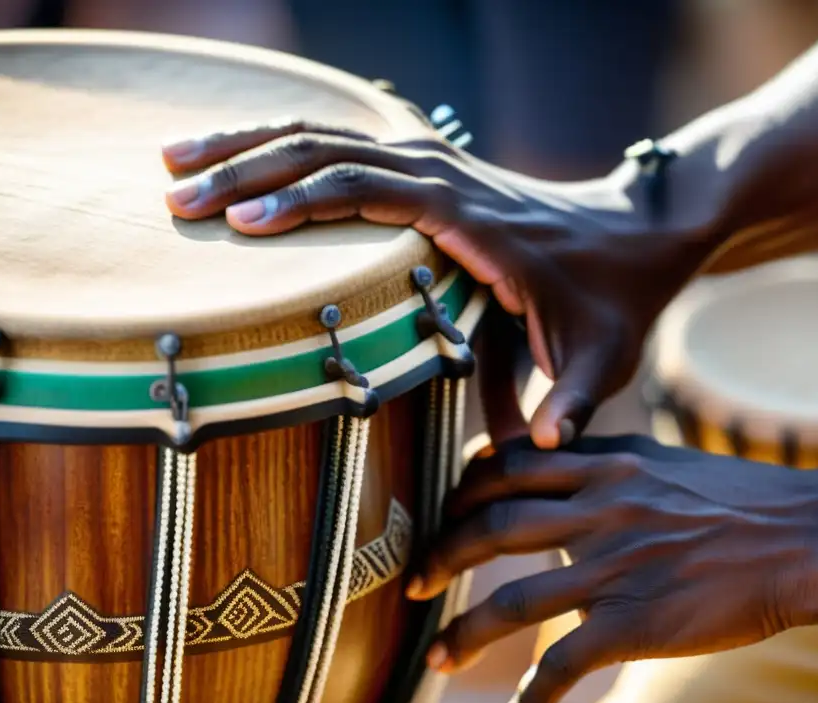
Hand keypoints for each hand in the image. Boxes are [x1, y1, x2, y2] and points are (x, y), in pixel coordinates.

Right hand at [161, 117, 707, 446]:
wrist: (642, 232)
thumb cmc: (618, 300)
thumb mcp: (604, 358)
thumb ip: (573, 403)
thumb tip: (534, 454)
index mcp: (478, 221)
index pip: (374, 193)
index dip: (304, 203)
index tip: (238, 226)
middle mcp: (451, 178)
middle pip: (332, 152)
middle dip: (248, 170)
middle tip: (175, 199)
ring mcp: (441, 162)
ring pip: (331, 133)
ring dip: (252, 143)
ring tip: (177, 157)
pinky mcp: (435, 166)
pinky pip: (350, 139)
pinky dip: (290, 140)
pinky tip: (243, 151)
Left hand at [405, 435, 817, 702]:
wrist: (809, 537)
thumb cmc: (741, 501)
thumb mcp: (665, 463)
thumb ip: (607, 461)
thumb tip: (564, 459)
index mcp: (604, 467)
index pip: (506, 468)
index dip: (461, 490)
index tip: (443, 513)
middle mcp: (599, 510)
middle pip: (491, 528)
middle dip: (441, 556)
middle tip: (415, 584)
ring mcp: (615, 567)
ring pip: (511, 602)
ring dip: (463, 634)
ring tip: (435, 660)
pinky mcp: (638, 622)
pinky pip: (564, 663)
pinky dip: (532, 694)